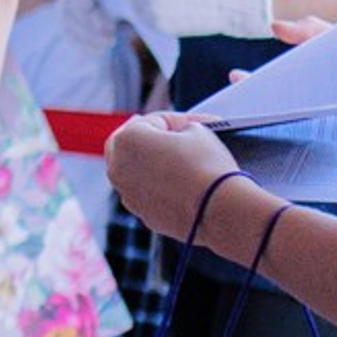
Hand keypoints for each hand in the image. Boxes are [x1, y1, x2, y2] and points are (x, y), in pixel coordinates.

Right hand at [51, 0, 120, 48]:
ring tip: (109, 42)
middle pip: (67, 2)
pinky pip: (74, 36)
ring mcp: (69, 3)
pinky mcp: (78, 21)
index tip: (91, 5)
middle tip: (109, 30)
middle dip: (86, 20)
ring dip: (86, 36)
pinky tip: (101, 48)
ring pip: (68, 22)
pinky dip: (86, 45)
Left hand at [104, 111, 236, 242]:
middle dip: (151, 138)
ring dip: (152, 165)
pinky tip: (179, 184)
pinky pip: (150, 196)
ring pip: (137, 174)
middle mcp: (118, 168)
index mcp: (127, 139)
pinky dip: (160, 189)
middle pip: (131, 146)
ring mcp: (128, 195)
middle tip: (170, 133)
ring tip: (177, 159)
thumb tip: (181, 135)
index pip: (153, 121)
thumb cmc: (207, 165)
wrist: (218, 209)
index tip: (193, 123)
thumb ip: (183, 128)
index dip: (177, 121)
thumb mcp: (199, 132)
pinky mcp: (144, 216)